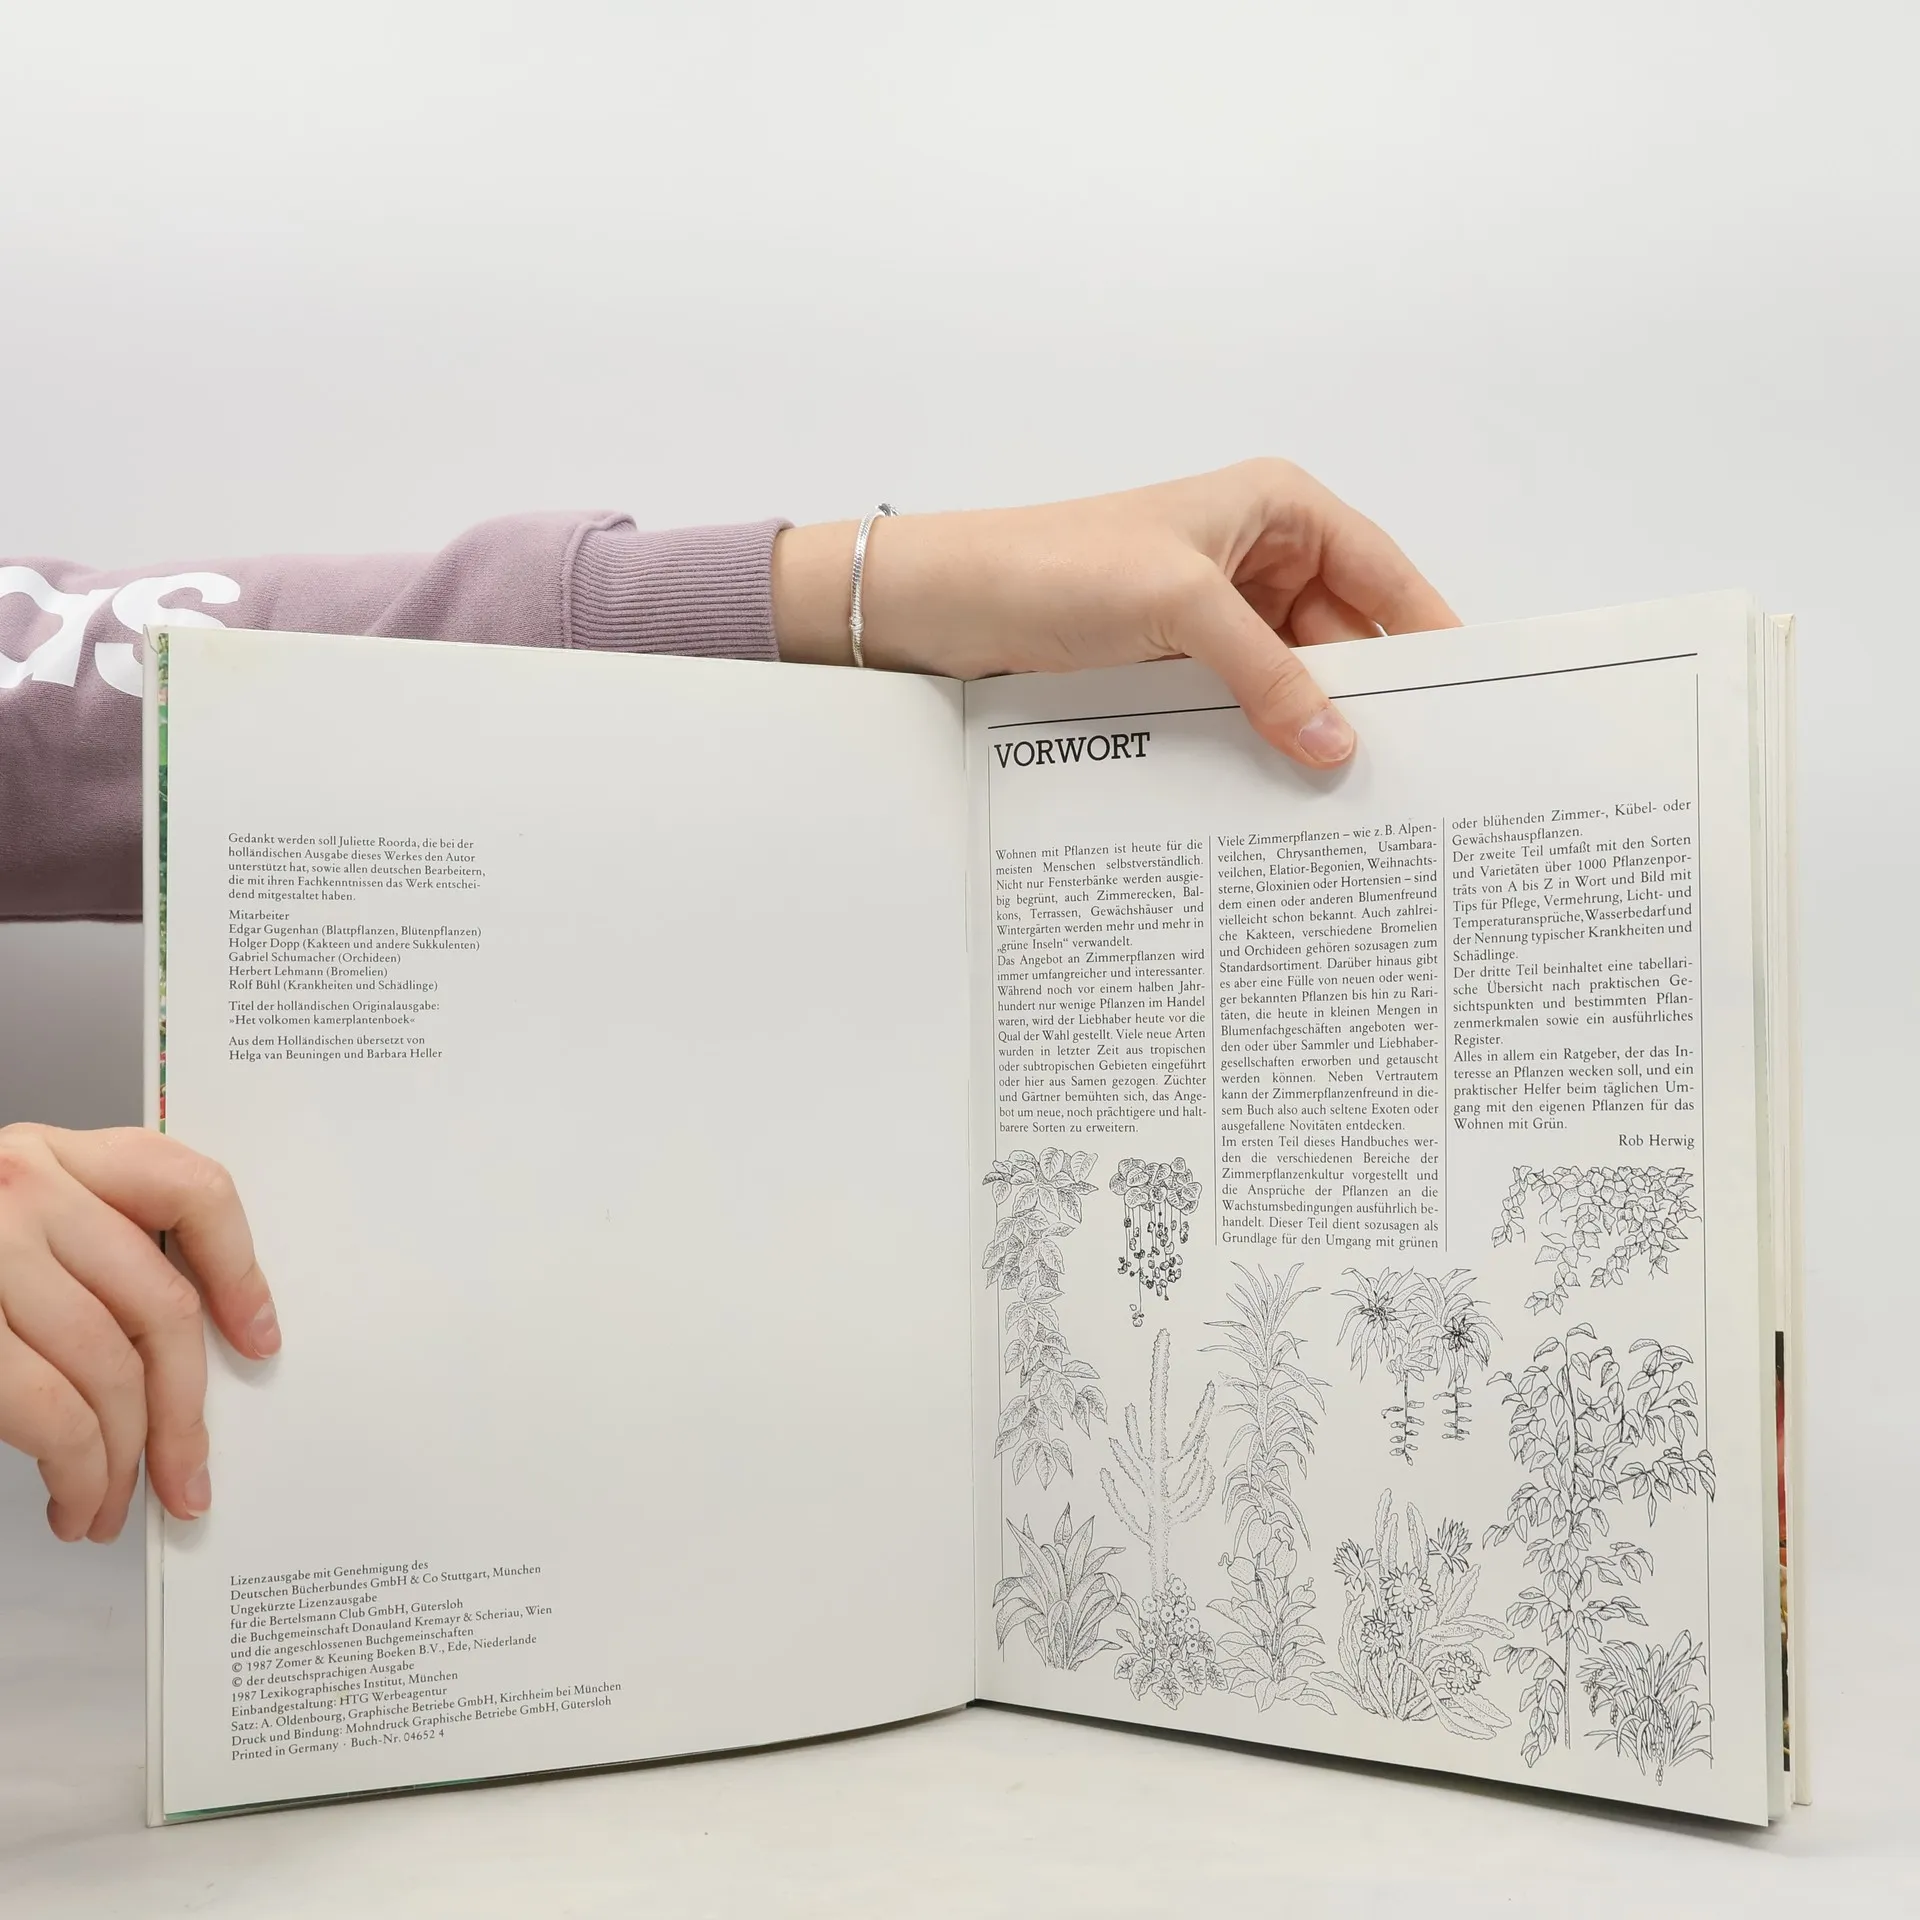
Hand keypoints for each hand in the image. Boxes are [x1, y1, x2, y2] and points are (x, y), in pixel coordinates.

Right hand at [0, 1125, 276, 1541]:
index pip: (190, 1189)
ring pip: (111, 1371)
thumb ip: (82, 1249)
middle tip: (189, 1475)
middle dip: (185, 1411)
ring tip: (110, 1504)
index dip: (241, 1270)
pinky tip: (70, 1498)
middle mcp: (23, 1187)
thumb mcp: (6, 1221)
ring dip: (125, 1460)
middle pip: (161, 1306)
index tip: (260, 1337)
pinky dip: (78, 1471)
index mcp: (51, 1154)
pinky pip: (53, 1411)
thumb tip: (183, 1351)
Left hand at [770, 458, 1458, 767]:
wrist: (948, 604)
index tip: (1470, 697)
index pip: (1384, 575)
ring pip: (1292, 679)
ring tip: (1355, 794)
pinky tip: (1284, 785)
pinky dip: (1262, 739)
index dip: (1429, 633)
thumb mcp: (1181, 607)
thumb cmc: (1055, 565)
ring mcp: (1217, 615)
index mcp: (1277, 509)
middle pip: (1343, 637)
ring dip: (1310, 727)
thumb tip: (1335, 743)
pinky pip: (1243, 705)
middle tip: (1413, 770)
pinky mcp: (1178, 663)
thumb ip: (1267, 674)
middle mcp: (1257, 556)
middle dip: (1368, 698)